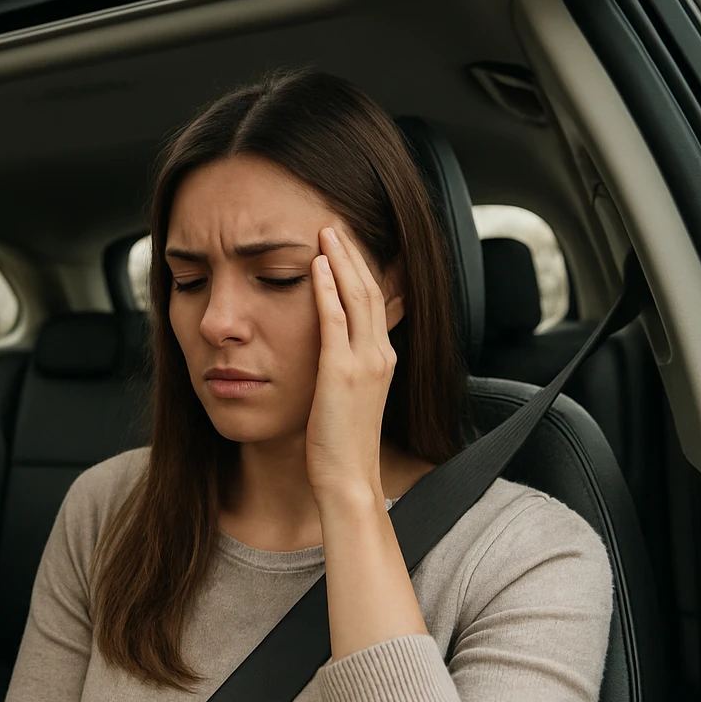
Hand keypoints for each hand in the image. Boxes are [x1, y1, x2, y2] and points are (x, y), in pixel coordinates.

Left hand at [305, 226, 398, 510]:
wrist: (349, 479)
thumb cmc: (340, 444)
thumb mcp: (348, 396)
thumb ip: (345, 366)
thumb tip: (332, 348)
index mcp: (382, 359)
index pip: (375, 301)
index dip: (360, 269)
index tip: (344, 242)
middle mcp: (380, 355)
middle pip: (370, 290)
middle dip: (352, 254)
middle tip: (335, 223)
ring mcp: (365, 362)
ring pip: (357, 297)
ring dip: (341, 260)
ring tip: (327, 231)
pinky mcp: (342, 372)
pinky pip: (335, 320)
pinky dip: (328, 289)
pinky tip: (317, 265)